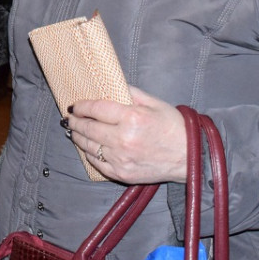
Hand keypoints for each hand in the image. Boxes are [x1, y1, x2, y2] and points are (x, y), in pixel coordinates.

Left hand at [66, 87, 187, 183]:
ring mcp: (121, 158)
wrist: (189, 156)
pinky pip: (98, 163)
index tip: (74, 105)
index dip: (81, 106)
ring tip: (74, 131)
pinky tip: (88, 147)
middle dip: (75, 122)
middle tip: (69, 118)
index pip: (96, 109)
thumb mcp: (154, 102)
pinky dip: (90, 154)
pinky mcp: (122, 174)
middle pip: (88, 129)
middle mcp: (123, 139)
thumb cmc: (173, 127)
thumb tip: (110, 86)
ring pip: (89, 147)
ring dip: (78, 137)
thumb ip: (130, 93)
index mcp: (131, 118)